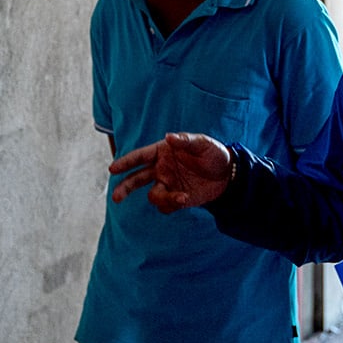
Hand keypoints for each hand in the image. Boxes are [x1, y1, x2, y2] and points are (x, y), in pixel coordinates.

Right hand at [108, 132, 231, 211]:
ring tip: (181, 197)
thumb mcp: (203, 144)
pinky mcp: (176, 199)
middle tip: (116, 197)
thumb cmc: (214, 154)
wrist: (228, 175)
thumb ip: (186, 140)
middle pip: (136, 179)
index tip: (113, 169)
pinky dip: (171, 204)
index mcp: (162, 152)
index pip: (139, 157)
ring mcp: (168, 185)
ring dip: (163, 198)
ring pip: (153, 195)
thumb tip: (169, 137)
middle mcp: (161, 169)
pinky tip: (186, 198)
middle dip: (125, 188)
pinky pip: (165, 206)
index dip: (125, 162)